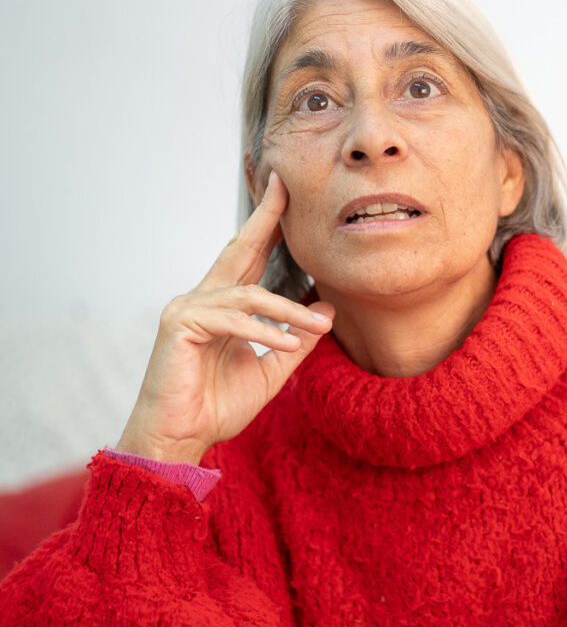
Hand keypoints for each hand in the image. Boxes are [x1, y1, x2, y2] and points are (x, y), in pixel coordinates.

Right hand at [117, 171, 333, 463]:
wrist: (181, 439)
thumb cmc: (217, 406)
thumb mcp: (272, 370)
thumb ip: (297, 339)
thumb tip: (327, 310)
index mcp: (221, 306)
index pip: (249, 257)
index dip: (267, 224)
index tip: (286, 193)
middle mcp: (201, 298)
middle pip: (239, 250)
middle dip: (265, 218)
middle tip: (287, 187)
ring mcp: (186, 308)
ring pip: (250, 295)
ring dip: (289, 311)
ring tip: (318, 325)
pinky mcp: (179, 325)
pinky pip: (233, 319)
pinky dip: (265, 330)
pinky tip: (289, 342)